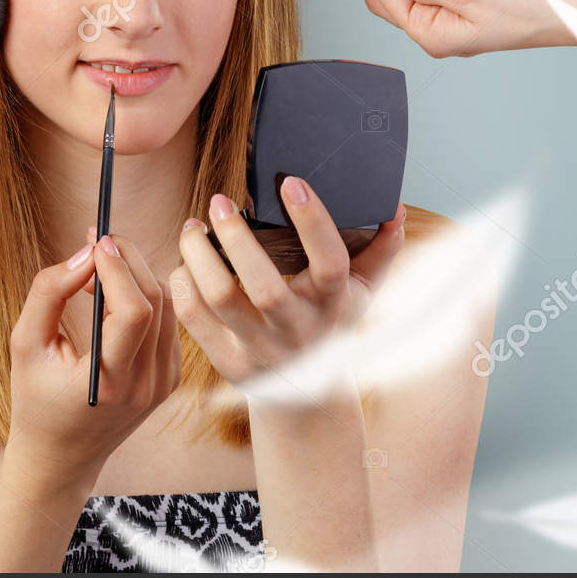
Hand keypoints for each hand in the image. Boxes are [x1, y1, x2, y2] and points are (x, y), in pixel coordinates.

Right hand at [4, 235, 180, 489]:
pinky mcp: (170, 377)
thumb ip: (48, 294)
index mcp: (111, 383)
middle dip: (129, 259)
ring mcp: (164, 382)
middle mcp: (147, 384)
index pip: (135, 312)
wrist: (61, 457)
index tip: (95, 241)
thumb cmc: (35, 401)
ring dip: (137, 273)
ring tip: (100, 267)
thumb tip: (84, 253)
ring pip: (168, 305)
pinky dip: (145, 295)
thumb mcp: (25, 345)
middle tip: (97, 240)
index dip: (118, 268)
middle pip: (156, 300)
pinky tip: (114, 293)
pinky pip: (168, 320)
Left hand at [171, 179, 406, 404]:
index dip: (313, 221)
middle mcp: (298, 331)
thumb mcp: (361, 292)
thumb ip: (381, 250)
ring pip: (220, 298)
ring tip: (192, 227)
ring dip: (198, 255)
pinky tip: (185, 262)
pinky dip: (183, 283)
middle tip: (219, 202)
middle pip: (263, 286)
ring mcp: (261, 350)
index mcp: (333, 305)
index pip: (330, 264)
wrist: (306, 395)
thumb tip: (393, 207)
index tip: (291, 182)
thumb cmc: (331, 325)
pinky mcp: (228, 362)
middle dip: (236, 238)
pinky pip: (194, 317)